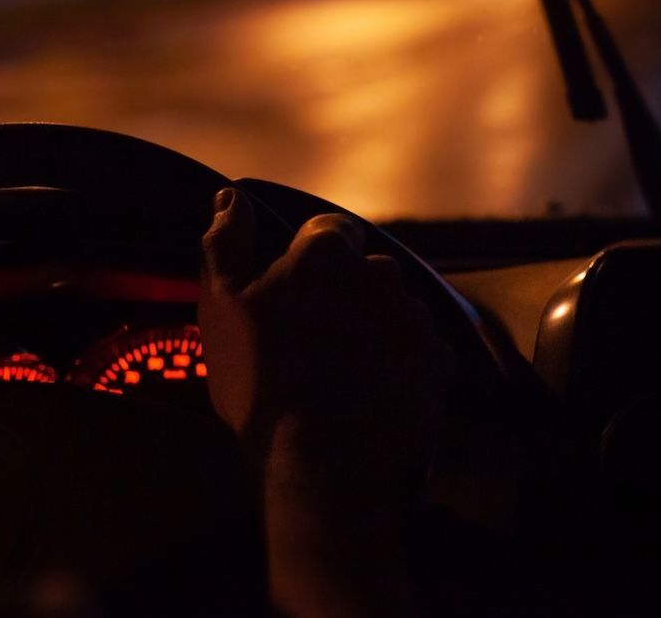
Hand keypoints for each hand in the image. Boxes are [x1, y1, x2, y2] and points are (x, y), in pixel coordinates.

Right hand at [199, 187, 451, 616]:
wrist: (325, 462)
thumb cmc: (262, 378)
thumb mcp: (222, 306)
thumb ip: (226, 243)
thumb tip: (230, 196)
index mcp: (328, 252)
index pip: (327, 230)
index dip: (307, 258)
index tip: (291, 293)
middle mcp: (382, 273)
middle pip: (364, 271)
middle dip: (345, 293)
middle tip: (313, 340)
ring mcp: (415, 319)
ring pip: (393, 311)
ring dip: (374, 329)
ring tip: (343, 375)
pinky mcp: (438, 364)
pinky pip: (417, 352)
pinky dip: (399, 366)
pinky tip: (371, 395)